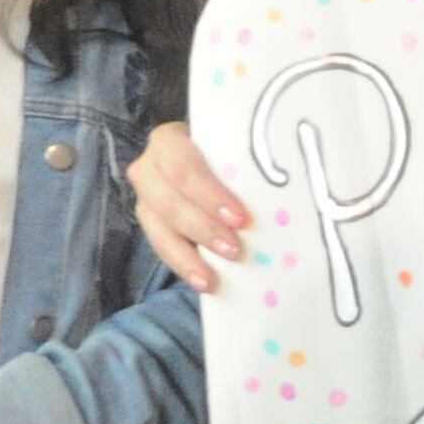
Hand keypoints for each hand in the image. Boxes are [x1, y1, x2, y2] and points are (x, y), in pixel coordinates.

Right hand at [128, 120, 249, 292]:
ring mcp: (144, 198)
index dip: (210, 195)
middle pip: (170, 202)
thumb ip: (240, 166)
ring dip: (189, 257)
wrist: (199, 159)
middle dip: (204, 229)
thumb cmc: (220, 153)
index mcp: (168, 141)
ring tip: (213, 279)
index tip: (241, 218)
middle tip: (236, 250)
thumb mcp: (227, 150)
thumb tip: (279, 193)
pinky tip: (203, 281)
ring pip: (161, 231)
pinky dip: (183, 266)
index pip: (184, 167)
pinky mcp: (147, 224)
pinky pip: (161, 248)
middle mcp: (148, 168)